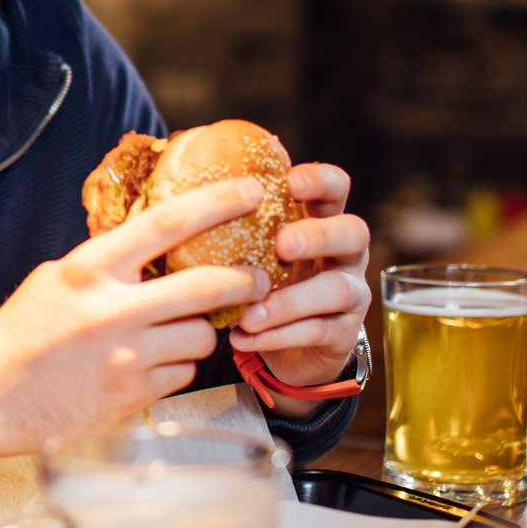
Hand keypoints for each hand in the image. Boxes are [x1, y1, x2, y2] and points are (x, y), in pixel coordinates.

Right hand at [0, 178, 265, 492]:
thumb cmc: (20, 337)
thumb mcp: (54, 280)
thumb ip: (103, 263)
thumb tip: (154, 244)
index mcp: (88, 269)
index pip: (166, 223)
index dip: (217, 202)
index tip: (249, 191)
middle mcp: (111, 310)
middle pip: (206, 285)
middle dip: (244, 280)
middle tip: (257, 278)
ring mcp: (125, 356)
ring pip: (201, 336)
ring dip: (201, 332)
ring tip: (176, 333)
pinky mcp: (133, 395)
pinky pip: (183, 374)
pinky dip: (177, 367)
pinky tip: (150, 366)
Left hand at [229, 163, 370, 414]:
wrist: (288, 346)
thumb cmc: (264, 279)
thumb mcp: (253, 248)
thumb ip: (234, 225)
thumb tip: (172, 198)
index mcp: (323, 220)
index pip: (337, 188)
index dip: (320, 180)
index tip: (291, 182)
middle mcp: (345, 253)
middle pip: (354, 232)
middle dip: (318, 236)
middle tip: (282, 245)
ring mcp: (351, 294)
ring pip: (337, 290)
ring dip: (290, 301)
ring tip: (249, 314)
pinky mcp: (344, 334)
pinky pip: (319, 332)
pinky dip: (279, 336)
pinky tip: (244, 337)